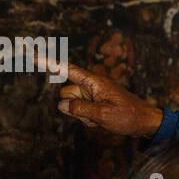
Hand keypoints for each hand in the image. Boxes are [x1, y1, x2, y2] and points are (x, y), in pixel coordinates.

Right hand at [37, 54, 161, 137]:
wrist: (146, 123)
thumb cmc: (129, 116)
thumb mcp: (104, 115)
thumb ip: (80, 109)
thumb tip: (61, 105)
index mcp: (94, 81)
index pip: (67, 69)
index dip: (49, 63)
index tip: (32, 55)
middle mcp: (91, 85)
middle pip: (66, 94)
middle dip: (74, 107)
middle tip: (96, 114)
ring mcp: (93, 95)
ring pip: (73, 106)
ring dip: (82, 116)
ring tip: (103, 119)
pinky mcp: (95, 103)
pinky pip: (81, 112)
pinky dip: (88, 119)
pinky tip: (103, 122)